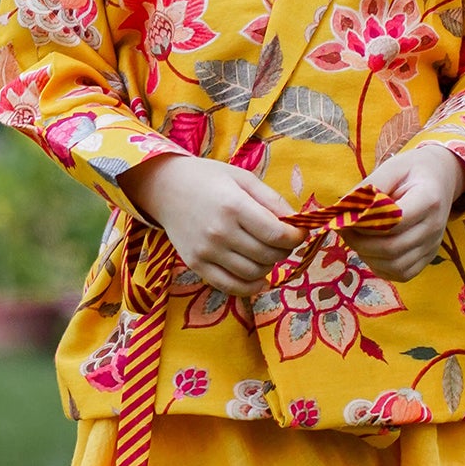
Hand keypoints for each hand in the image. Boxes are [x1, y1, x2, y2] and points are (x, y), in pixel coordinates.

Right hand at [120, 154, 297, 298]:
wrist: (165, 187)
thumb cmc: (208, 178)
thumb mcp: (243, 179)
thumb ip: (272, 200)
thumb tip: (297, 222)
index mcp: (233, 206)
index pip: (277, 234)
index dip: (296, 237)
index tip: (299, 232)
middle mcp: (219, 232)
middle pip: (268, 255)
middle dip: (284, 250)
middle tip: (283, 240)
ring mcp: (206, 252)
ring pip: (253, 273)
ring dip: (269, 266)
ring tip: (267, 252)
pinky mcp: (196, 265)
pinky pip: (230, 286)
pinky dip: (250, 287)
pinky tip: (259, 278)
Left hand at [352, 144, 464, 281]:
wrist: (441, 178)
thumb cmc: (413, 170)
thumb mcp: (391, 168)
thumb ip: (368, 188)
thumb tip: (343, 209)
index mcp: (429, 199)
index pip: (394, 221)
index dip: (365, 224)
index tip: (345, 217)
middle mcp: (434, 227)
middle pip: (392, 248)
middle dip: (360, 242)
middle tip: (343, 229)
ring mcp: (433, 245)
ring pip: (395, 266)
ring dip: (368, 256)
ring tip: (356, 239)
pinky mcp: (428, 257)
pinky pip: (402, 274)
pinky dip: (381, 267)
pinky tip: (370, 251)